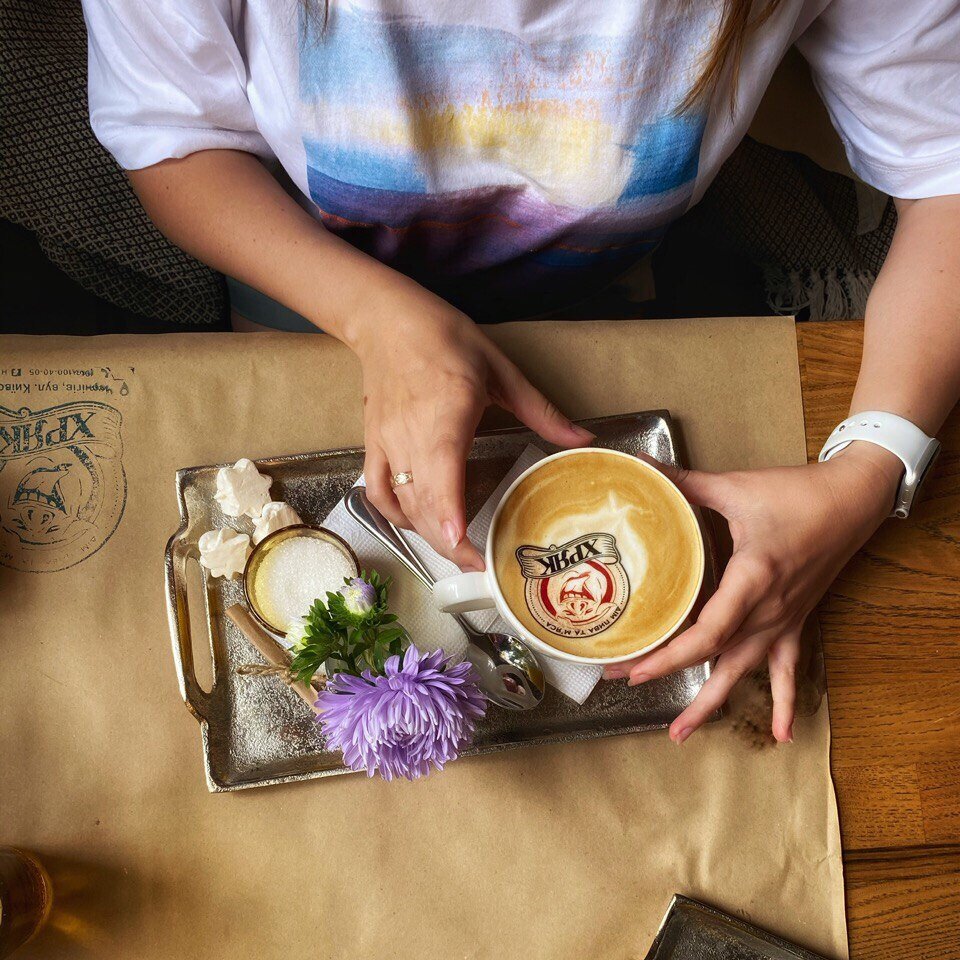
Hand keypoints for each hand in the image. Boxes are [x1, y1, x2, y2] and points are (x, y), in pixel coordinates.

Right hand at [352, 286, 592, 568]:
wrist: (386, 319)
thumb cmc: (444, 338)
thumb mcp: (501, 371)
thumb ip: (542, 412)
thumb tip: (583, 439)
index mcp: (445, 420)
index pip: (442, 484)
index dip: (450, 524)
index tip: (469, 550)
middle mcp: (410, 439)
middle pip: (423, 508)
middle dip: (449, 545)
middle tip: (479, 566)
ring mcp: (387, 444)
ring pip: (401, 505)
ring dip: (427, 535)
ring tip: (456, 551)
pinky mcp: (372, 443)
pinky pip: (377, 491)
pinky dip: (395, 515)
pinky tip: (416, 525)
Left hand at [603, 443, 902, 743]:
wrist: (853, 499)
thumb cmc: (797, 494)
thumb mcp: (735, 486)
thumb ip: (684, 483)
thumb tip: (641, 468)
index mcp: (751, 579)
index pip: (706, 633)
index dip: (668, 656)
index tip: (633, 668)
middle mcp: (768, 610)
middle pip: (717, 660)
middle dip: (671, 678)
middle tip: (629, 688)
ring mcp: (784, 620)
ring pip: (745, 672)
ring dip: (713, 704)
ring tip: (682, 735)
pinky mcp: (796, 620)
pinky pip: (788, 669)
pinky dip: (782, 702)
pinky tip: (781, 734)